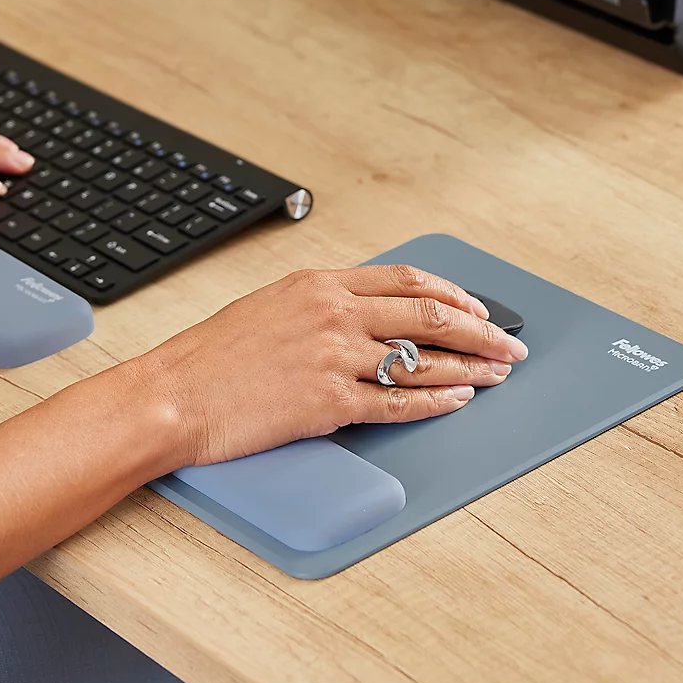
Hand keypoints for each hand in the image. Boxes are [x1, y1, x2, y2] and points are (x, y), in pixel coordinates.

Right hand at [135, 264, 528, 467]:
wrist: (176, 393)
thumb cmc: (213, 353)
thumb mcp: (271, 305)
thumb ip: (322, 302)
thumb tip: (368, 311)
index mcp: (319, 283)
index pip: (406, 280)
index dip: (452, 294)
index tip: (477, 309)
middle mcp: (333, 313)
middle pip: (429, 315)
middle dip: (480, 330)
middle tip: (507, 345)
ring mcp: (333, 357)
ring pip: (422, 359)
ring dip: (469, 368)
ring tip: (496, 375)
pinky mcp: (329, 403)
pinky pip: (398, 402)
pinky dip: (436, 402)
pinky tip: (458, 402)